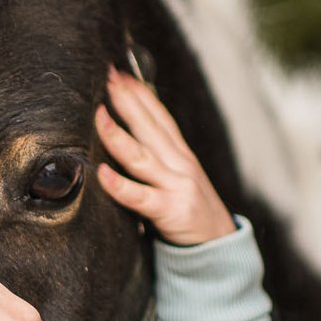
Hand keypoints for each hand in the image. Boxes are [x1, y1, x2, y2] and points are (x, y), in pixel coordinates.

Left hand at [96, 68, 236, 245]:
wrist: (220, 246)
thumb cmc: (192, 211)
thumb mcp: (181, 177)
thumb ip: (159, 158)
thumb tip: (130, 137)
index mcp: (180, 154)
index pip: (159, 117)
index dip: (140, 94)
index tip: (120, 73)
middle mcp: (179, 164)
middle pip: (150, 127)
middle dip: (128, 101)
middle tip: (108, 78)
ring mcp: (176, 186)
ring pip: (142, 156)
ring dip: (119, 135)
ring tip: (99, 116)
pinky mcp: (170, 210)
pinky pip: (140, 197)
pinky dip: (120, 185)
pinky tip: (102, 174)